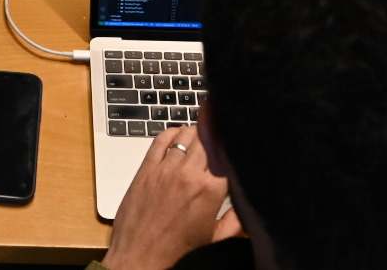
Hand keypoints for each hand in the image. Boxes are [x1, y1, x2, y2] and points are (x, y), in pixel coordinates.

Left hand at [103, 127, 236, 269]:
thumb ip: (236, 219)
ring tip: (200, 138)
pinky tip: (177, 136)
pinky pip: (160, 139)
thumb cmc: (178, 249)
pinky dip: (171, 133)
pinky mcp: (147, 168)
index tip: (234, 146)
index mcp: (210, 190)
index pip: (227, 154)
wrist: (141, 254)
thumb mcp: (215, 238)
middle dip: (215, 136)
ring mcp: (166, 169)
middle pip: (208, 138)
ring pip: (186, 134)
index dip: (231, 148)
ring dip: (195, 133)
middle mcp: (188, 174)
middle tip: (219, 137)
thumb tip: (246, 202)